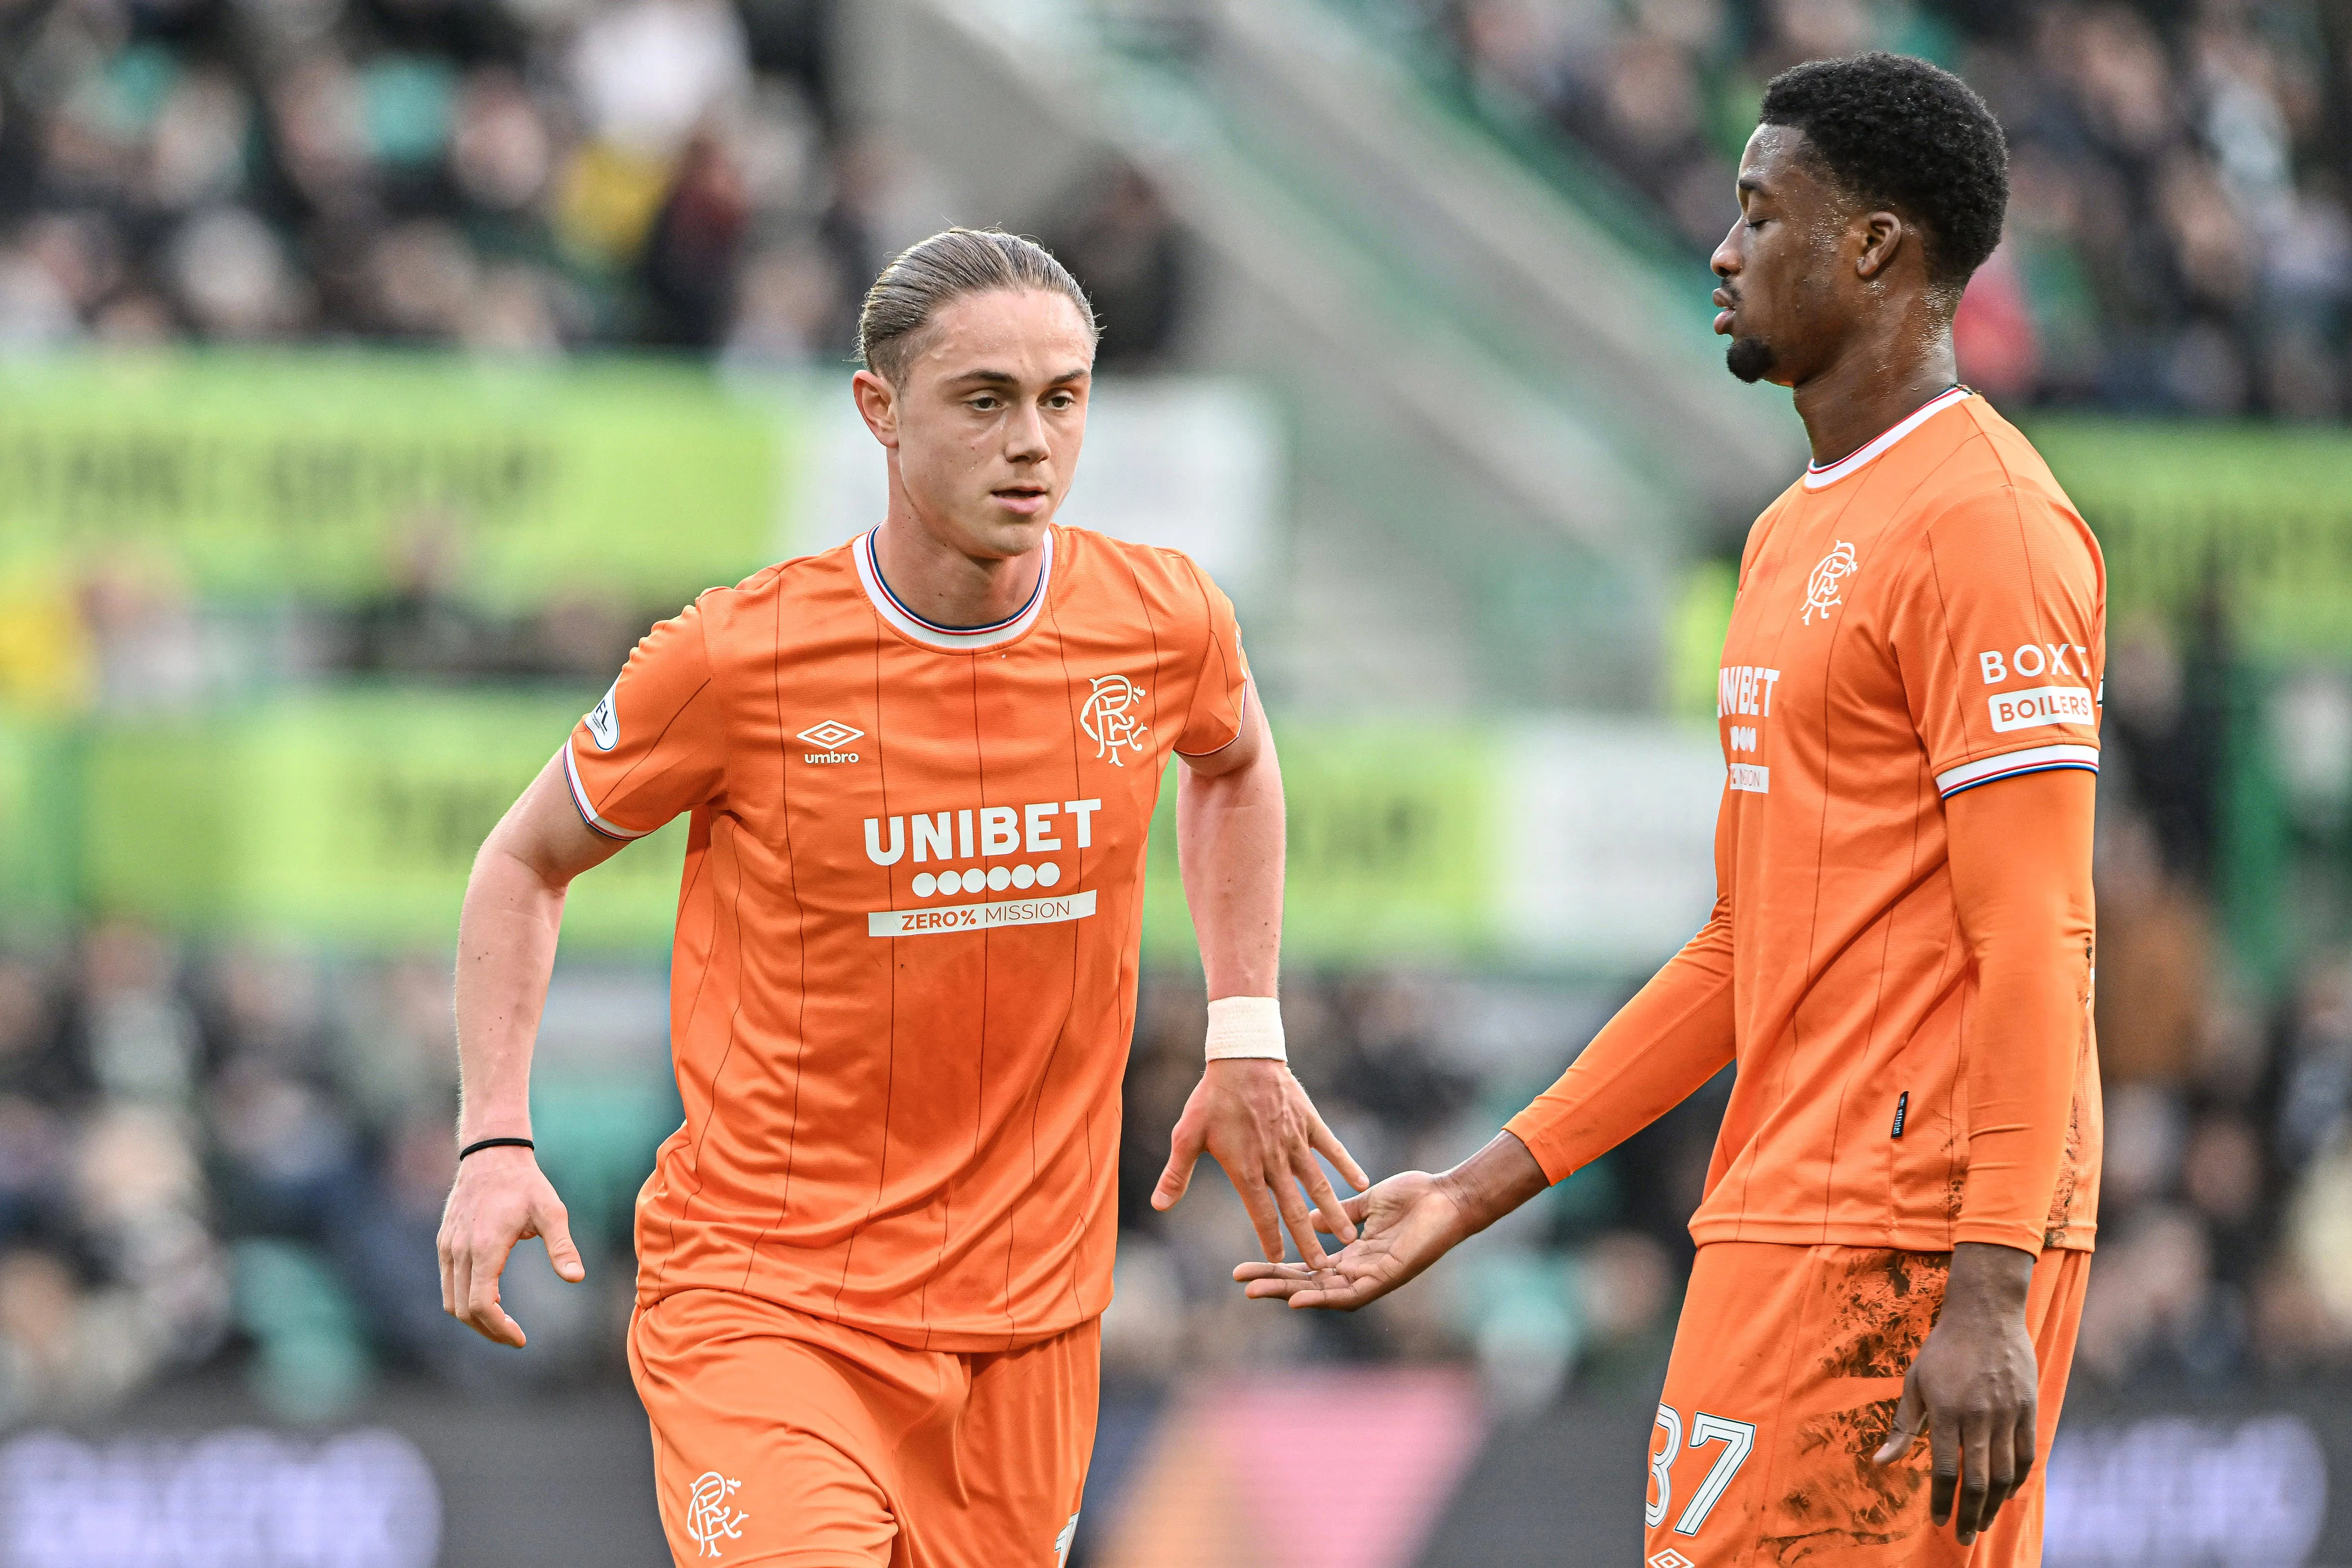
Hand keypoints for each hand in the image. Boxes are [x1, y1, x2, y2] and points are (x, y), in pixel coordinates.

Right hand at [436, 1144, 584, 1346]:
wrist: (492, 1155)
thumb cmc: (526, 1184)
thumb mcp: (551, 1211)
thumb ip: (562, 1246)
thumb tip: (576, 1278)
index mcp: (485, 1247)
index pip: (482, 1305)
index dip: (499, 1328)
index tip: (520, 1339)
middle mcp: (459, 1250)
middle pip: (463, 1310)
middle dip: (489, 1330)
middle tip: (514, 1337)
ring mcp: (447, 1247)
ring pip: (450, 1300)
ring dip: (474, 1318)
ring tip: (503, 1323)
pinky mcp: (444, 1243)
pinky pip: (448, 1283)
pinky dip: (465, 1299)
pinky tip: (492, 1297)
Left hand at [1151, 1059, 1370, 1266]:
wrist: (1241, 1057)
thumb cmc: (1211, 1099)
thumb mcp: (1187, 1136)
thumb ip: (1177, 1175)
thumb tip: (1159, 1206)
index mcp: (1246, 1168)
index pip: (1261, 1213)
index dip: (1270, 1239)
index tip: (1278, 1262)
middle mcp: (1274, 1160)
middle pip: (1294, 1207)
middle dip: (1308, 1239)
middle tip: (1322, 1267)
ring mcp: (1294, 1142)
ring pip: (1318, 1184)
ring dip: (1334, 1212)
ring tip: (1350, 1236)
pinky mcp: (1309, 1123)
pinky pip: (1331, 1148)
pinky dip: (1346, 1165)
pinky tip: (1362, 1183)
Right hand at [1230, 1170, 1471, 1309]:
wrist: (1446, 1196)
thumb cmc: (1414, 1197)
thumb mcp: (1367, 1203)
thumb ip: (1338, 1213)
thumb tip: (1308, 1218)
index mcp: (1352, 1253)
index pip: (1307, 1266)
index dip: (1277, 1268)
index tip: (1246, 1266)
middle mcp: (1359, 1270)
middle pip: (1308, 1283)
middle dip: (1274, 1284)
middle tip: (1241, 1284)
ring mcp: (1373, 1277)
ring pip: (1323, 1293)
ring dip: (1289, 1293)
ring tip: (1257, 1292)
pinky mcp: (1387, 1278)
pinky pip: (1351, 1295)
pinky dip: (1323, 1298)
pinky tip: (1298, 1299)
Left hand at [1872, 1242, 2038, 1543]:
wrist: (1985, 1315)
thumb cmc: (1943, 1350)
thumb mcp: (1915, 1383)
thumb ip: (1903, 1427)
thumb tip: (1880, 1462)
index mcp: (1946, 1411)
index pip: (1946, 1469)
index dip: (1942, 1500)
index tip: (1938, 1521)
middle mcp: (1979, 1416)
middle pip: (1977, 1479)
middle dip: (1969, 1514)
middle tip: (1963, 1538)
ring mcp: (2007, 1413)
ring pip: (2005, 1473)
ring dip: (1993, 1504)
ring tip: (1982, 1522)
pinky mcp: (2028, 1408)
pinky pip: (2027, 1454)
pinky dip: (2019, 1479)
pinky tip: (2007, 1494)